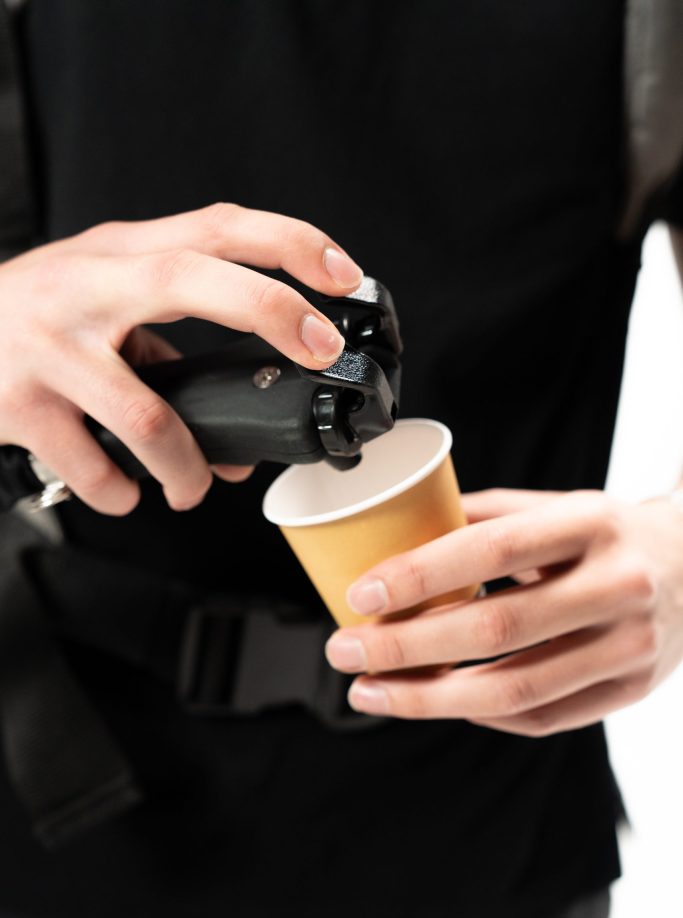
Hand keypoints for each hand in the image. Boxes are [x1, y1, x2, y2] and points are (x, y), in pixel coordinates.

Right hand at [0, 203, 361, 513]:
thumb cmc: (30, 318)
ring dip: (188, 468)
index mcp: (119, 255)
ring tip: (192, 488)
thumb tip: (232, 428)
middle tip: (319, 353)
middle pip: (193, 278)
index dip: (289, 242)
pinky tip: (124, 493)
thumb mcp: (97, 301)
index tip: (345, 275)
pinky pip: (96, 468)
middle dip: (273, 312)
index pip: (217, 225)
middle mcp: (87, 287)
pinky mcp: (20, 406)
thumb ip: (162, 343)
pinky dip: (121, 494)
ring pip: (151, 416)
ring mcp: (51, 347)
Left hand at [325, 488, 682, 735]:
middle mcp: (618, 586)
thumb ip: (487, 519)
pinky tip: (438, 700)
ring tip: (370, 690)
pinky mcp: (629, 691)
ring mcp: (630, 647)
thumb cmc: (608, 534)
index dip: (421, 576)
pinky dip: (478, 714)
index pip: (492, 549)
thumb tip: (398, 542)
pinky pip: (540, 719)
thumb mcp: (558, 505)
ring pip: (514, 690)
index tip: (361, 595)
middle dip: (405, 647)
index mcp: (591, 524)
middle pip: (496, 630)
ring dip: (428, 697)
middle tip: (345, 651)